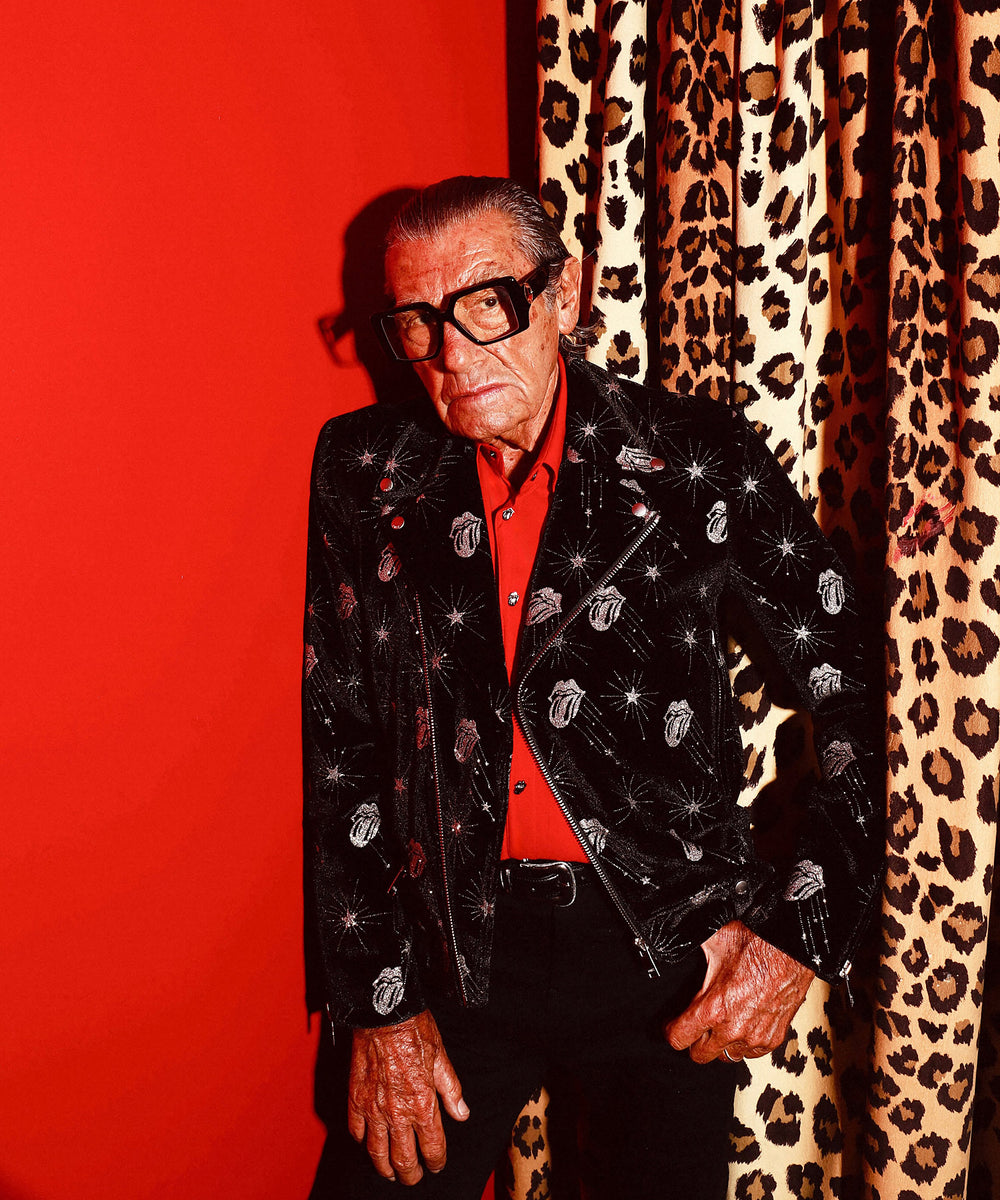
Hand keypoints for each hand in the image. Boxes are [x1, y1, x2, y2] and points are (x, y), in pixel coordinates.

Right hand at [348, 1009, 468, 1184]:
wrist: (384, 1013)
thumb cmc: (414, 1031)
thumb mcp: (441, 1058)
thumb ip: (451, 1090)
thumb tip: (461, 1113)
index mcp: (423, 1104)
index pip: (432, 1148)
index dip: (436, 1161)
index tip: (437, 1164)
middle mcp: (397, 1113)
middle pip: (403, 1159)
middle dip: (411, 1174)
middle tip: (413, 1178)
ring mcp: (373, 1108)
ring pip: (377, 1152)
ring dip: (384, 1168)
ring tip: (390, 1174)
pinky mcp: (355, 1099)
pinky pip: (356, 1130)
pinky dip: (362, 1140)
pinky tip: (367, 1141)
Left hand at [664, 921, 813, 1063]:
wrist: (791, 947)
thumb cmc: (757, 943)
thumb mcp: (713, 941)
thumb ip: (690, 947)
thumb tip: (674, 941)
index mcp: (714, 1007)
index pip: (679, 1039)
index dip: (670, 1030)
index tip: (671, 1024)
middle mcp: (734, 1027)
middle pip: (700, 1055)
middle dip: (694, 1039)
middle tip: (696, 1023)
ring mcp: (755, 1037)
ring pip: (726, 1057)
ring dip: (720, 1043)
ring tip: (721, 1022)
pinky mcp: (773, 1038)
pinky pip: (751, 1054)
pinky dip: (743, 1043)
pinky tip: (741, 1024)